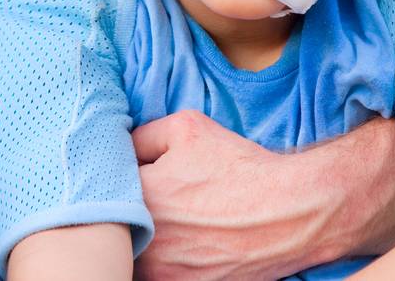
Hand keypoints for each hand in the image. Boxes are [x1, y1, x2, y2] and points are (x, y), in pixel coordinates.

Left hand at [131, 111, 315, 280]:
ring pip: (132, 252)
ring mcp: (161, 269)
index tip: (135, 175)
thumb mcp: (186, 128)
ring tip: (172, 223)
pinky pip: (154, 272)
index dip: (119, 176)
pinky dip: (162, 260)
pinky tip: (184, 244)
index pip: (105, 182)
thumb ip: (142, 135)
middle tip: (151, 200)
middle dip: (124, 209)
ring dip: (140, 239)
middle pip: (115, 222)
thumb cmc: (239, 167)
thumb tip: (122, 148)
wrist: (289, 212)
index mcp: (138, 194)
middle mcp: (144, 237)